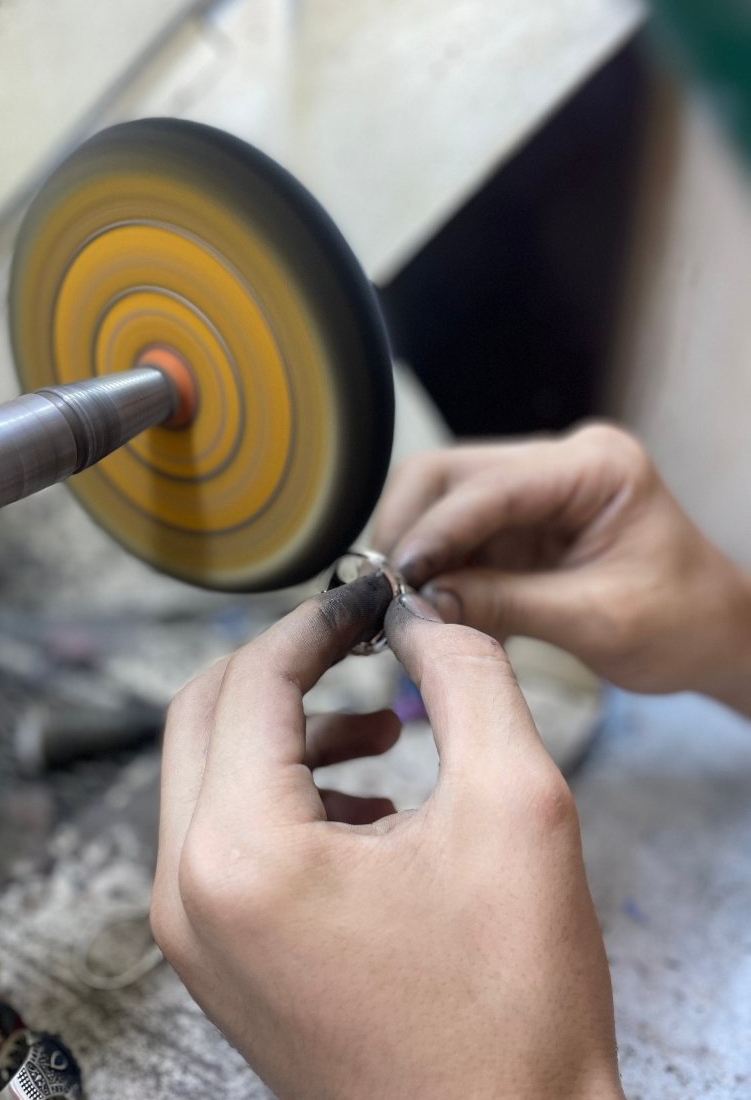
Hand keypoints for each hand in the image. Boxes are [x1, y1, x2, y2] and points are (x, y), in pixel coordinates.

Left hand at [152, 579, 639, 1099]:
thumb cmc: (513, 1009)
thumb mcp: (516, 804)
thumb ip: (465, 676)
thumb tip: (420, 617)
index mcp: (240, 852)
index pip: (252, 681)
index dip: (317, 621)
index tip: (371, 599)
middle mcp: (188, 894)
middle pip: (203, 715)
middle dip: (286, 665)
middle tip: (362, 646)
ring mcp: (193, 937)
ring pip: (208, 774)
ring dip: (286, 730)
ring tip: (381, 737)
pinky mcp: (217, 964)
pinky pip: (223, 838)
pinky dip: (282, 796)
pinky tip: (367, 810)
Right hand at [374, 423, 750, 713]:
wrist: (713, 636)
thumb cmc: (681, 623)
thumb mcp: (596, 620)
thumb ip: (505, 604)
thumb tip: (420, 605)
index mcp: (596, 466)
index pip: (490, 487)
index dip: (434, 532)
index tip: (396, 579)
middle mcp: (559, 463)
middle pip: (449, 475)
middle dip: (409, 530)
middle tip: (385, 591)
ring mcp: (535, 490)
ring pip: (441, 502)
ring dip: (414, 551)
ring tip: (398, 605)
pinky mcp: (520, 523)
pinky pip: (457, 536)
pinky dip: (434, 569)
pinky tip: (423, 605)